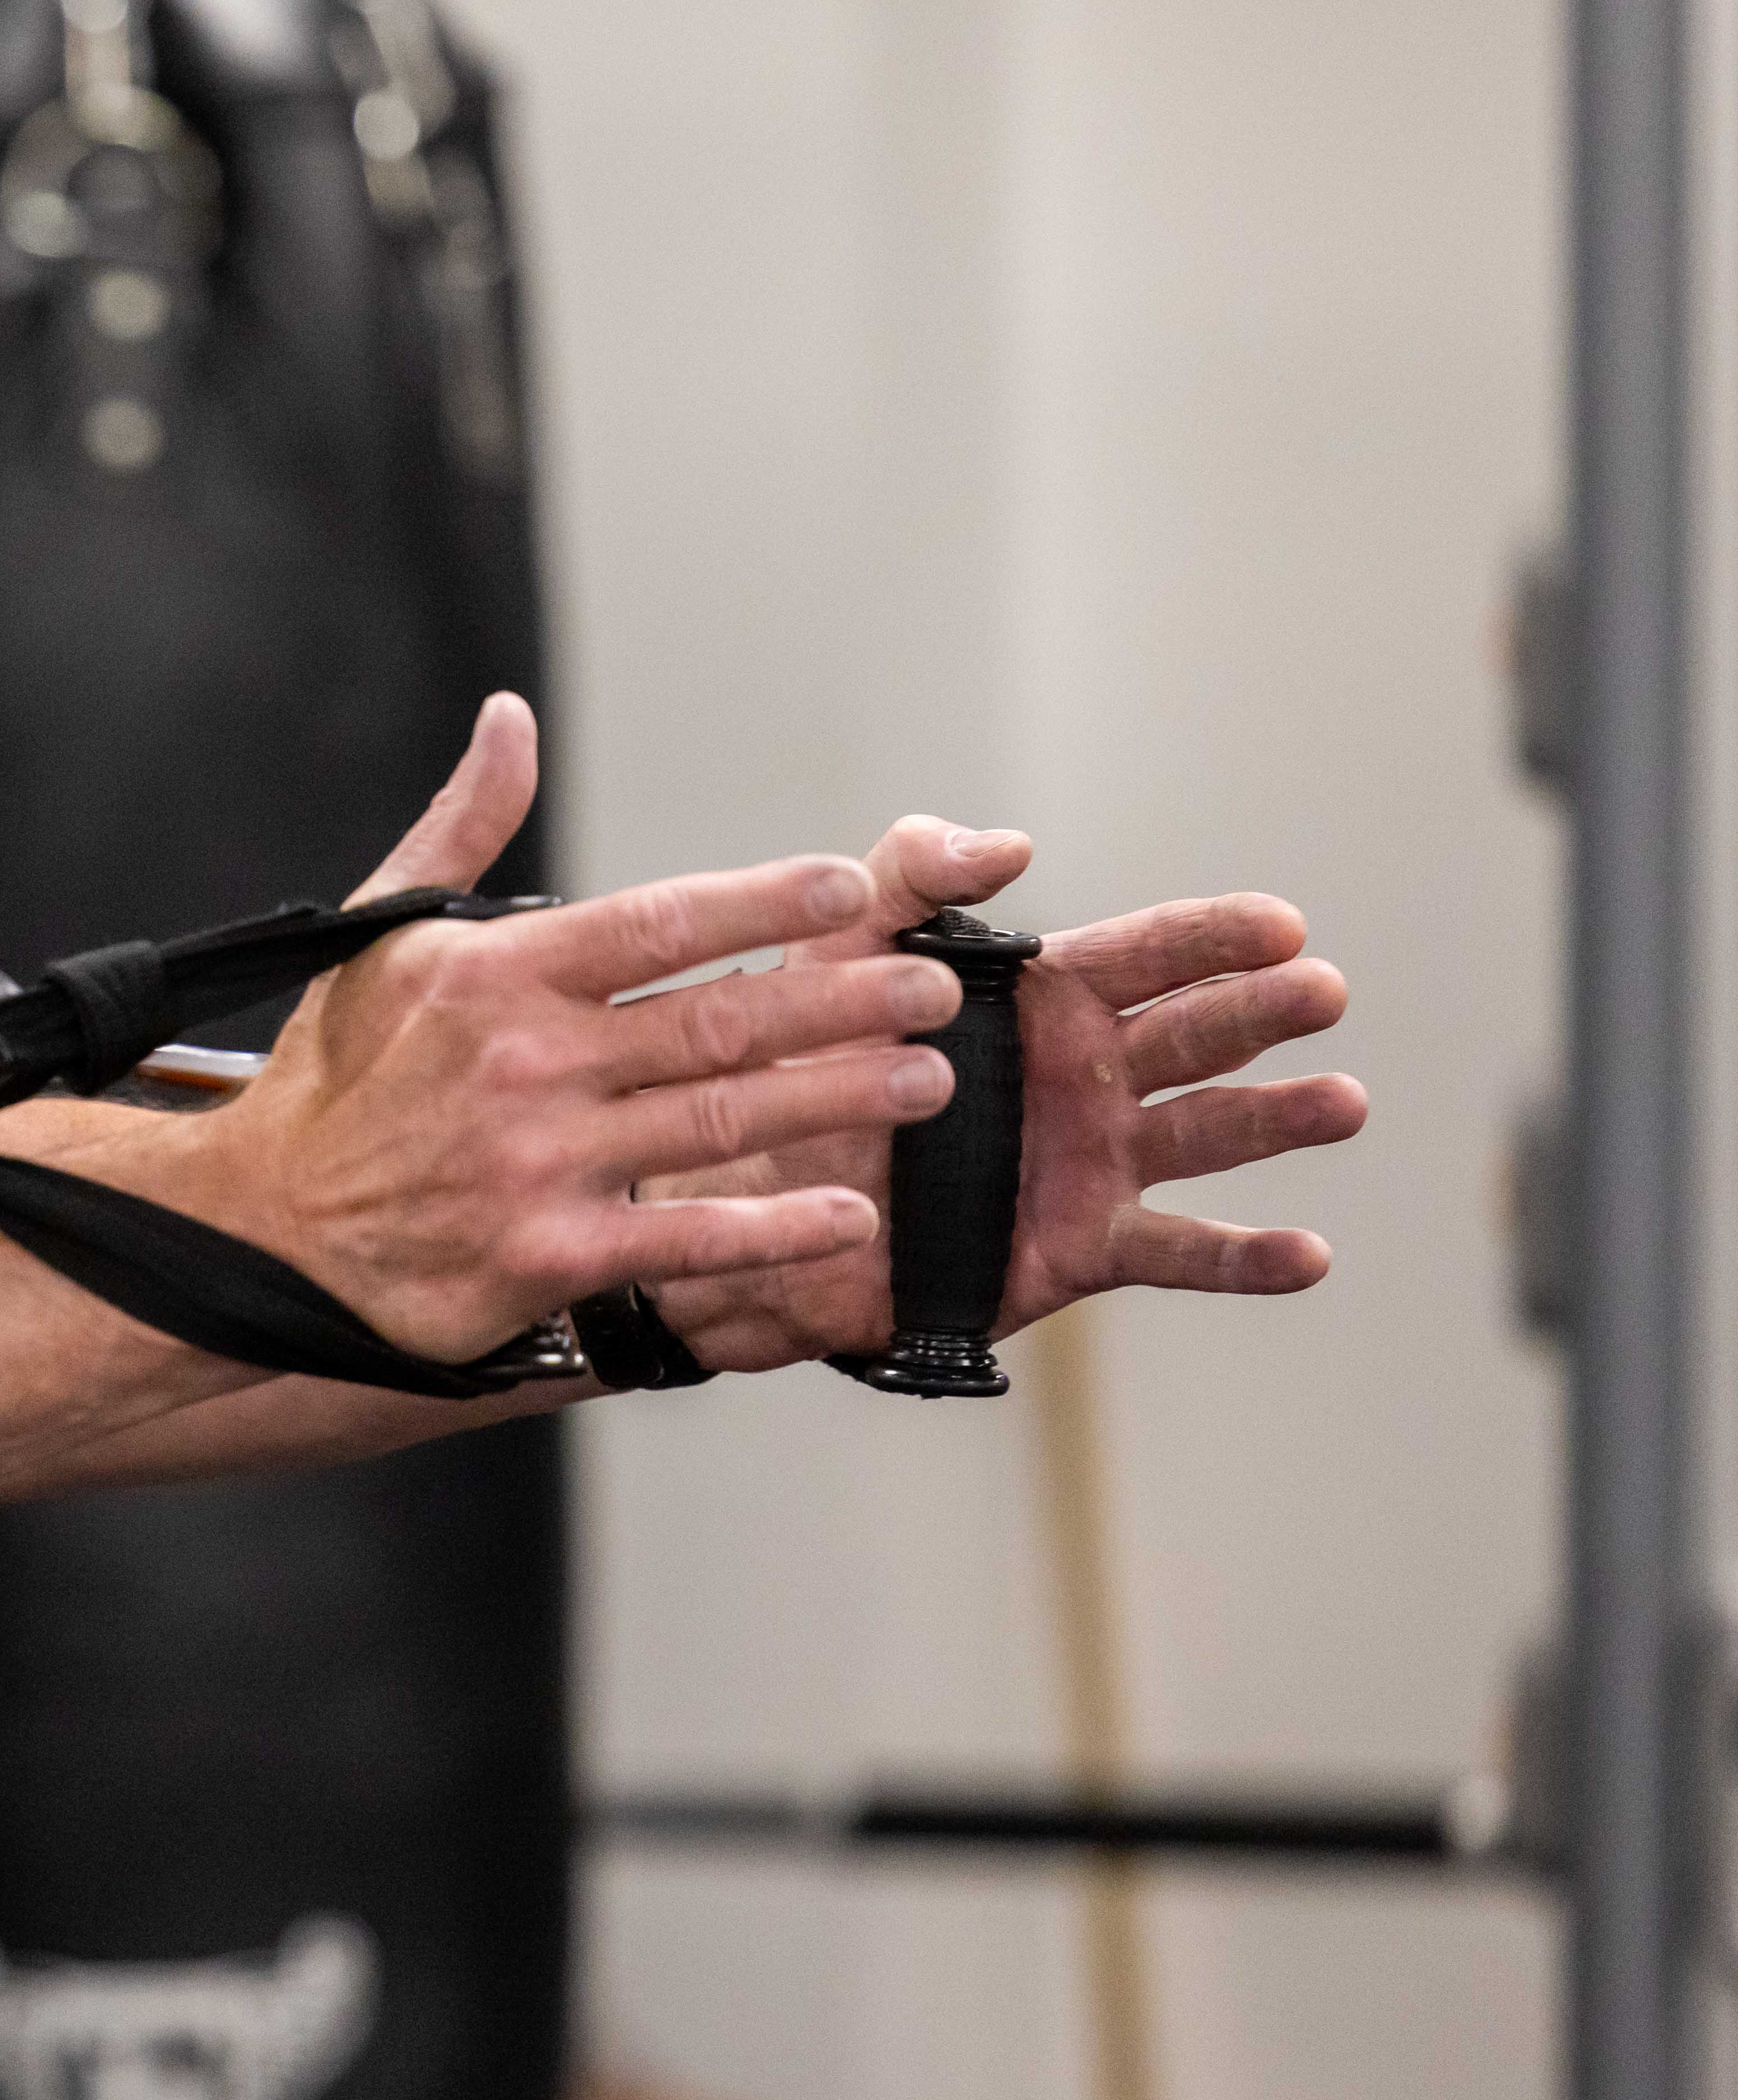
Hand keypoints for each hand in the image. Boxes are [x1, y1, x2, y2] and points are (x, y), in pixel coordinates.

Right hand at [179, 697, 958, 1363]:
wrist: (263, 1234)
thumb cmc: (334, 1079)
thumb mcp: (382, 938)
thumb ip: (464, 827)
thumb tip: (510, 719)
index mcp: (494, 976)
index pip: (656, 922)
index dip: (762, 901)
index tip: (849, 887)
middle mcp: (525, 1063)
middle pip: (719, 1020)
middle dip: (844, 1000)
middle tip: (936, 989)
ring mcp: (538, 1162)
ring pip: (723, 1120)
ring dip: (839, 1095)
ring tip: (927, 1073)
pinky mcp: (544, 1254)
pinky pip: (684, 1239)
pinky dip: (774, 1228)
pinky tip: (851, 1212)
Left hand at [648, 815, 1365, 1371]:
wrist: (756, 1200)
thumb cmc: (801, 1064)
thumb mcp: (840, 951)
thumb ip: (911, 876)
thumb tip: (1007, 843)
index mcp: (1048, 1002)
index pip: (1150, 953)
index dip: (1215, 936)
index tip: (1281, 922)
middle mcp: (1091, 1077)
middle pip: (1198, 1035)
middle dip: (1262, 1011)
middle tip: (1322, 991)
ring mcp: (1097, 1163)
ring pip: (1210, 1135)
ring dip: (1280, 1118)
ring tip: (1342, 1100)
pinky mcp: (1083, 1250)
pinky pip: (1179, 1251)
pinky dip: (1245, 1256)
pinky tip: (1310, 1253)